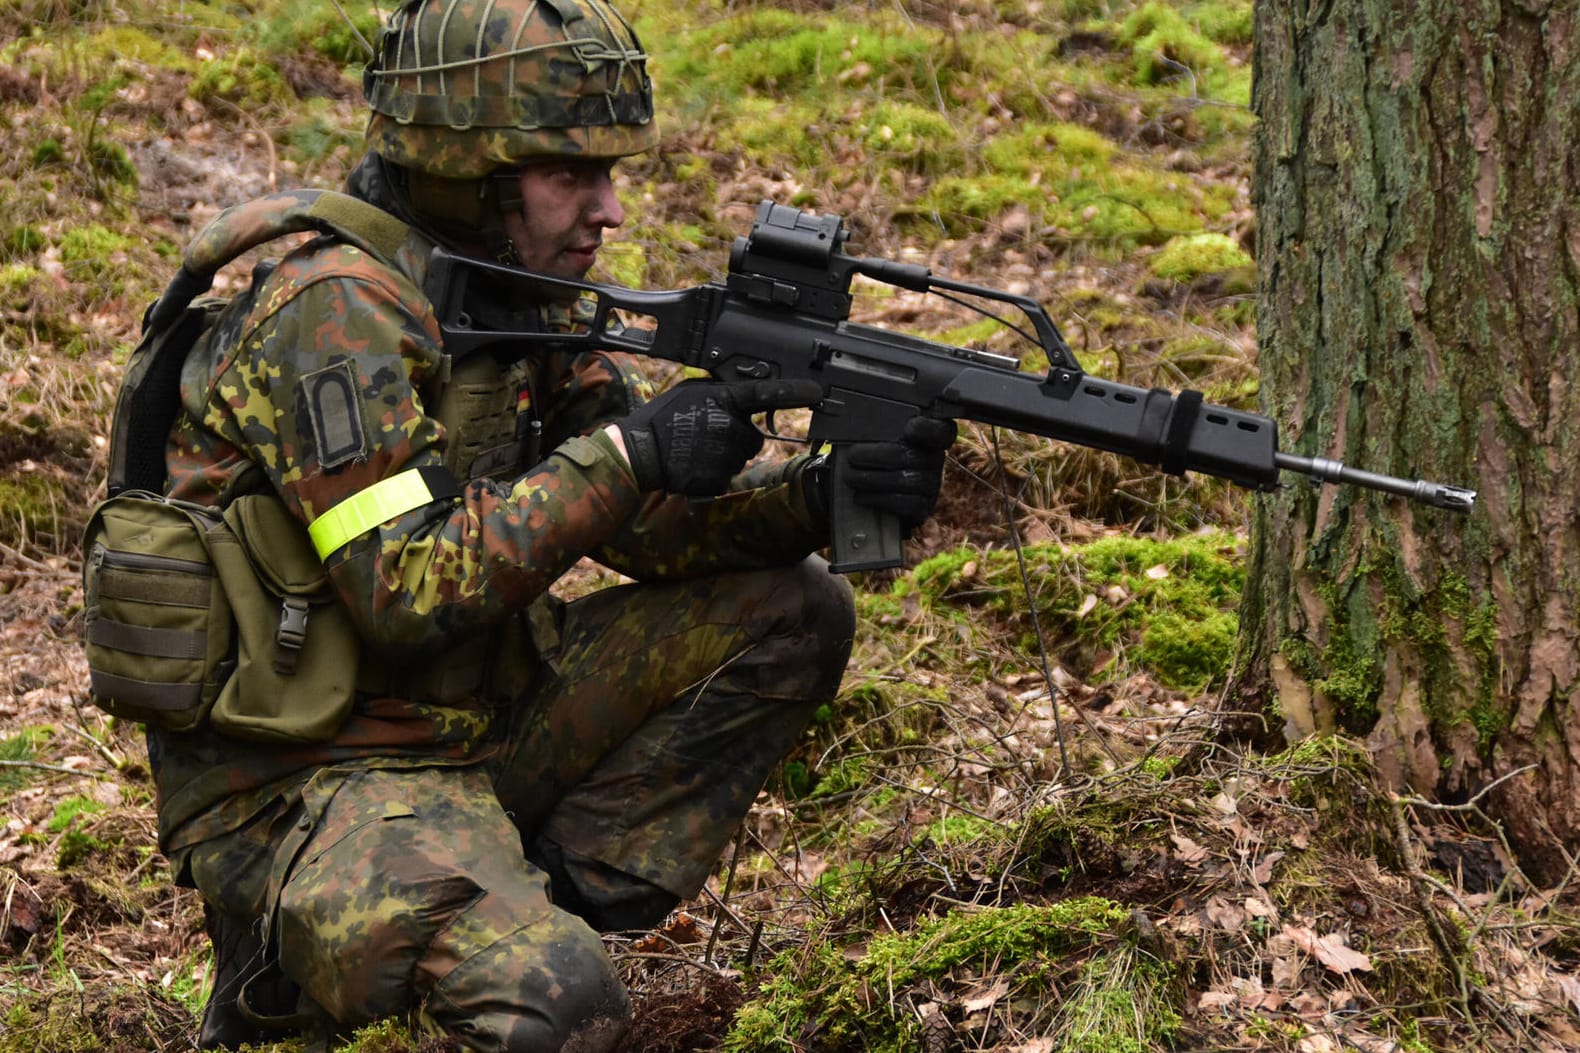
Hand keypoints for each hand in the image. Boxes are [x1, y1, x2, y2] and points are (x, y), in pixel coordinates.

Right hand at [618, 379, 823, 495]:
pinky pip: (728, 475)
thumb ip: (720, 391)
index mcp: (722, 399)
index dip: (795, 392)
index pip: (766, 393)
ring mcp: (725, 454)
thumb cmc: (662, 419)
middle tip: (706, 434)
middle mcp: (729, 425)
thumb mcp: (690, 391)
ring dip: (725, 454)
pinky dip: (715, 472)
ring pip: (741, 456)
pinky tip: (695, 464)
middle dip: (736, 436)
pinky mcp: (720, 478)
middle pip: (754, 436)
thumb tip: (741, 391)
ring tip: (696, 449)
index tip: (819, 393)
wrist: (640, 453)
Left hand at [831, 417, 956, 536]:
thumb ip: (878, 431)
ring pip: (903, 480)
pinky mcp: (922, 508)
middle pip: (908, 455)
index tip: (909, 427)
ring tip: (850, 477)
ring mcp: (932, 485)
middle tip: (852, 457)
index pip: (940, 430)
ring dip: (870, 479)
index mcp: (928, 437)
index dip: (927, 428)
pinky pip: (902, 503)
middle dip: (874, 456)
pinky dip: (877, 499)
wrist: (880, 492)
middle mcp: (935, 460)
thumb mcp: (881, 438)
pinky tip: (860, 496)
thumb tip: (855, 427)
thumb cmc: (879, 458)